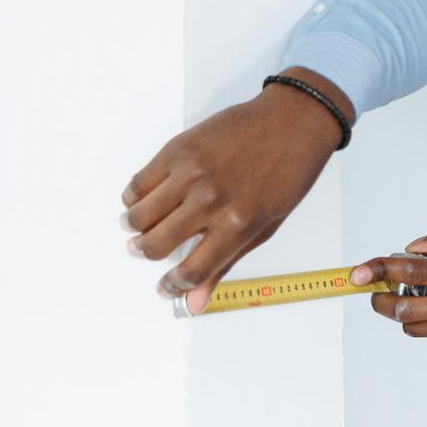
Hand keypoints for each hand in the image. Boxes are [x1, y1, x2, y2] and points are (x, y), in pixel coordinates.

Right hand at [121, 68, 350, 312]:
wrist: (292, 122)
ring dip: (134, 227)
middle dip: (146, 254)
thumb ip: (226, 263)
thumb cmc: (286, 174)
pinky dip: (134, 197)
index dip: (174, 286)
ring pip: (139, 215)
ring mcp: (191, 173)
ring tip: (138, 226)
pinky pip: (138, 183)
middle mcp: (211, 201)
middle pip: (156, 245)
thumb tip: (194, 304)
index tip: (167, 287)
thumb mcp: (267, 225)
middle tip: (145, 249)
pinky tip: (144, 199)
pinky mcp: (177, 149)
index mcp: (238, 224)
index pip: (192, 272)